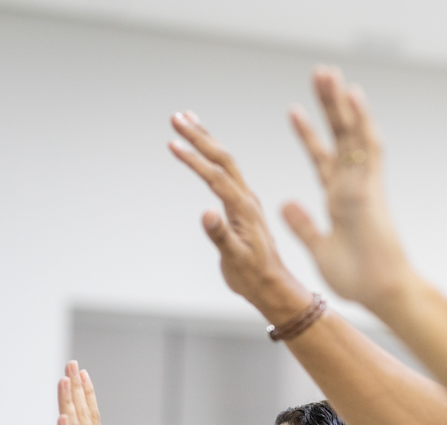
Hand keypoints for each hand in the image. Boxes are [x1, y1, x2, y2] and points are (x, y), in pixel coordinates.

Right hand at [168, 112, 312, 321]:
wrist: (273, 286)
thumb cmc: (254, 276)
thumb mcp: (235, 260)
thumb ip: (220, 236)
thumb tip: (206, 213)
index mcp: (244, 209)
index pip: (216, 177)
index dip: (194, 159)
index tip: (173, 143)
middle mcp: (246, 199)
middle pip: (222, 159)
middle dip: (199, 136)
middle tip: (176, 117)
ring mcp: (245, 201)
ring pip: (225, 162)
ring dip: (205, 140)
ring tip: (186, 120)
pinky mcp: (243, 206)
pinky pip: (226, 173)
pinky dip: (212, 156)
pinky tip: (204, 152)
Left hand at [281, 68, 416, 311]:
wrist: (380, 292)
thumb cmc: (357, 278)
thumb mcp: (320, 247)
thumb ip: (304, 225)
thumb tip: (285, 204)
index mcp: (338, 200)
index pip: (321, 159)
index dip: (309, 135)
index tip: (294, 110)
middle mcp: (352, 186)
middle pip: (339, 137)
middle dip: (328, 106)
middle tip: (320, 73)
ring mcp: (363, 184)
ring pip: (352, 133)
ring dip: (341, 103)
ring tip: (329, 74)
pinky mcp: (372, 188)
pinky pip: (367, 148)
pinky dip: (361, 120)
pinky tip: (353, 95)